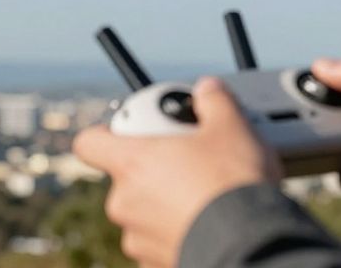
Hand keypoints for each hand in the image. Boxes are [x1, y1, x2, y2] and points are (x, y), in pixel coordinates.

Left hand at [74, 77, 281, 267]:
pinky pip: (159, 244)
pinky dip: (177, 235)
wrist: (252, 247)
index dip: (104, 134)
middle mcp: (125, 203)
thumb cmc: (232, 186)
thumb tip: (209, 90)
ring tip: (201, 200)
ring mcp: (138, 238)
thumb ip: (214, 101)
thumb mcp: (231, 127)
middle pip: (125, 180)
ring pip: (143, 214)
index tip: (127, 133)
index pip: (88, 142)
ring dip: (164, 207)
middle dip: (152, 173)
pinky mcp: (156, 264)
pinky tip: (204, 228)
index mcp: (131, 164)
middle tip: (185, 166)